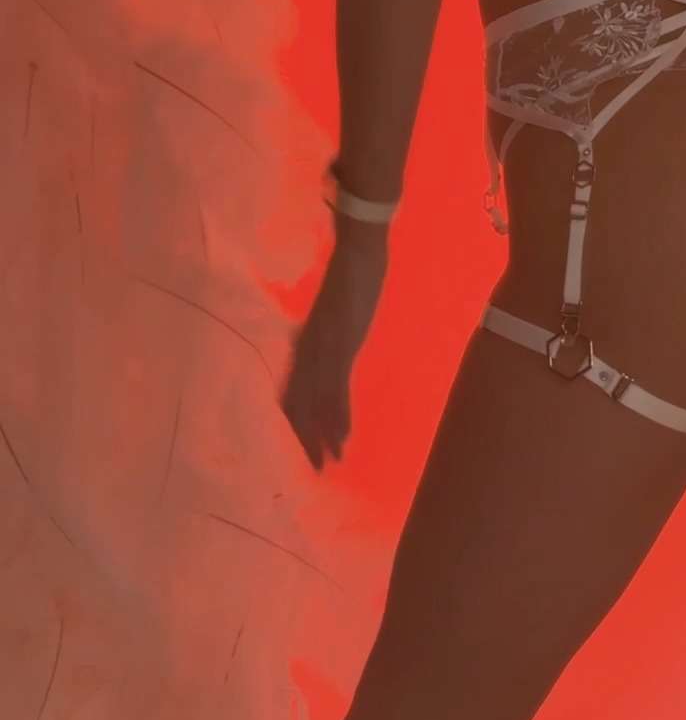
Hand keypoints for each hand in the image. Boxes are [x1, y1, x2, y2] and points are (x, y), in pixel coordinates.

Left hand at [279, 227, 387, 469]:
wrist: (358, 251)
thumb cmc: (348, 270)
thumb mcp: (333, 306)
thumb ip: (328, 326)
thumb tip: (332, 345)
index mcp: (307, 340)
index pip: (294, 388)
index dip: (298, 418)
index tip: (303, 443)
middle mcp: (309, 350)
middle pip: (300, 403)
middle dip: (307, 436)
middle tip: (313, 468)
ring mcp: (324, 351)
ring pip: (315, 404)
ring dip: (322, 436)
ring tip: (327, 464)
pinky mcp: (341, 348)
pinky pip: (335, 391)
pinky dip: (337, 418)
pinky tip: (342, 439)